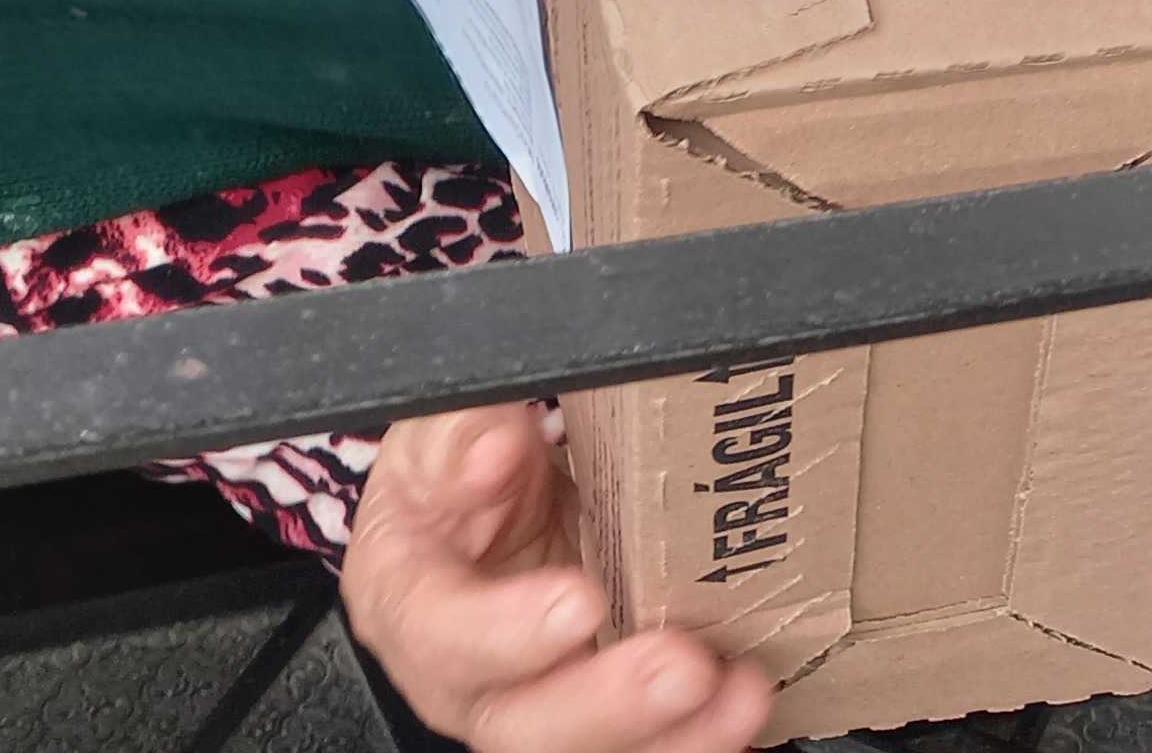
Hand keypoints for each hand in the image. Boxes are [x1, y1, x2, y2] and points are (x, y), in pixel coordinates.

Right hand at [343, 403, 775, 752]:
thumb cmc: (452, 470)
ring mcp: (531, 704)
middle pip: (522, 723)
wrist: (485, 493)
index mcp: (407, 601)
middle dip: (609, 703)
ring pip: (590, 749)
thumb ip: (460, 433)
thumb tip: (492, 446)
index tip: (579, 601)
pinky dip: (698, 735)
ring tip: (738, 692)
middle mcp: (462, 676)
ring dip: (672, 734)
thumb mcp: (440, 431)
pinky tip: (744, 707)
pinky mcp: (592, 716)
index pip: (442, 635)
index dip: (509, 632)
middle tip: (681, 665)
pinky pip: (642, 744)